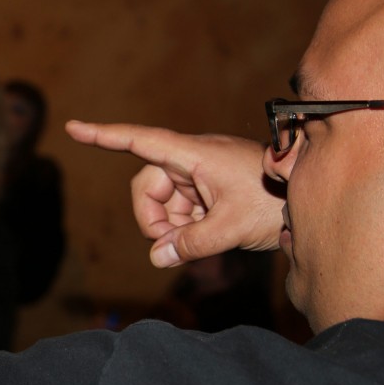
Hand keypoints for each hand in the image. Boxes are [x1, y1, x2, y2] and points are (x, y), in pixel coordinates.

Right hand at [65, 120, 283, 266]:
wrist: (311, 199)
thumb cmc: (275, 201)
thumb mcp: (232, 227)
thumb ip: (191, 244)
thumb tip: (159, 257)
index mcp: (193, 155)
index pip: (140, 141)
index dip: (104, 136)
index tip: (73, 127)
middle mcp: (192, 160)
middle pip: (147, 187)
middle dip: (152, 219)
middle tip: (170, 246)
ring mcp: (201, 175)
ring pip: (163, 203)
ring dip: (172, 227)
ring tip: (200, 242)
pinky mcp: (210, 189)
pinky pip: (181, 209)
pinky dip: (185, 228)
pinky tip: (207, 239)